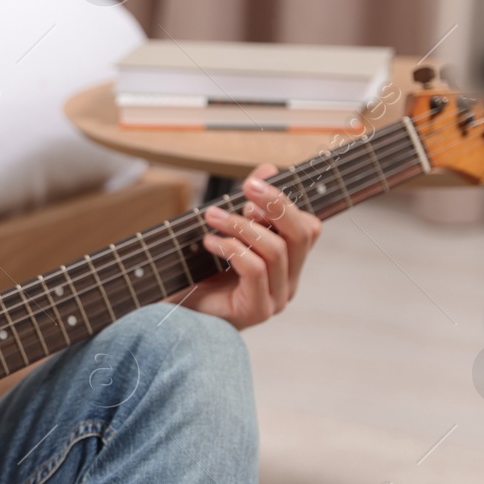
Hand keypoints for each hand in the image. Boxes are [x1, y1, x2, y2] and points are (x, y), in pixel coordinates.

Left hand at [178, 163, 321, 328]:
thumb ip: (249, 204)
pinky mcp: (257, 310)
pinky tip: (209, 242)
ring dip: (242, 226)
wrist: (174, 315)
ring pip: (276, 250)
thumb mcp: (226, 232)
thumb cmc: (201, 273)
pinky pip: (255, 270)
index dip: (287, 201)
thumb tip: (268, 169)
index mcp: (288, 264)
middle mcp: (288, 282)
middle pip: (302, 235)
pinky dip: (232, 248)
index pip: (309, 228)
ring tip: (213, 216)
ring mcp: (276, 299)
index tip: (253, 183)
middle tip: (246, 187)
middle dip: (276, 204)